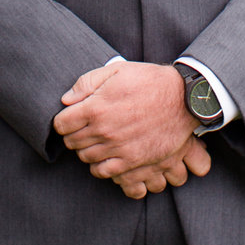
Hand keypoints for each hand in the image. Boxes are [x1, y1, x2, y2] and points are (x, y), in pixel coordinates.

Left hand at [53, 61, 210, 198]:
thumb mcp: (115, 70)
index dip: (63, 120)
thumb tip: (66, 100)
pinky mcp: (133, 163)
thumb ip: (86, 83)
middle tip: (81, 128)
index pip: (62, 124)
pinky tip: (105, 156)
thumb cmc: (148, 81)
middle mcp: (104, 132)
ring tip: (94, 140)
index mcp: (96, 108)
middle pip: (73, 143)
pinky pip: (105, 173)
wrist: (182, 100)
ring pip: (86, 159)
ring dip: (86, 150)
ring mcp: (118, 150)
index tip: (69, 117)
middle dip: (73, 135)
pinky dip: (100, 167)